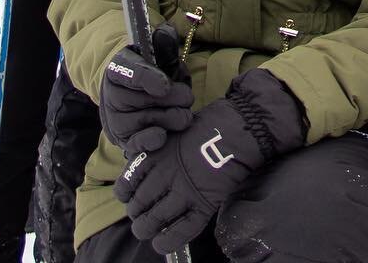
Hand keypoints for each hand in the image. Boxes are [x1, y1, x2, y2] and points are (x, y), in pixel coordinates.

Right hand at [100, 26, 192, 155]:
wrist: (138, 98)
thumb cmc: (153, 73)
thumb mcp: (158, 56)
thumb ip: (163, 44)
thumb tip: (165, 32)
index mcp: (119, 68)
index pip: (130, 73)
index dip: (149, 80)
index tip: (166, 86)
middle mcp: (113, 95)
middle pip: (144, 100)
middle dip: (172, 99)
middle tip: (188, 97)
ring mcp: (117, 120)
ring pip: (146, 121)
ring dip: (171, 117)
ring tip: (184, 113)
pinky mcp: (125, 141)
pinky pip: (136, 144)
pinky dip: (151, 140)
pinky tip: (163, 135)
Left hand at [117, 71, 303, 252]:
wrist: (242, 126)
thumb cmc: (211, 124)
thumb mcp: (176, 129)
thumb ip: (159, 151)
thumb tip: (145, 170)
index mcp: (156, 154)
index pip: (126, 184)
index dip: (125, 194)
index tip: (131, 195)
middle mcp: (165, 174)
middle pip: (136, 206)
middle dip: (137, 214)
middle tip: (144, 213)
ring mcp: (184, 191)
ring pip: (151, 222)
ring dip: (146, 229)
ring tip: (150, 228)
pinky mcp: (203, 205)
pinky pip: (178, 232)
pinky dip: (165, 242)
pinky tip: (161, 242)